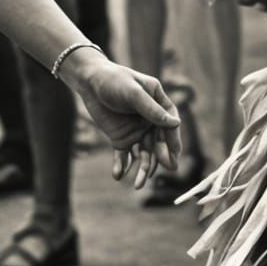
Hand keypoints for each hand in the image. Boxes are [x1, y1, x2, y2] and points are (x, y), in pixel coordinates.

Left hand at [62, 50, 180, 187]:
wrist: (90, 82)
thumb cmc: (115, 80)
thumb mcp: (134, 93)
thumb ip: (152, 110)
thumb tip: (176, 124)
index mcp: (159, 104)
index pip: (169, 125)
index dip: (172, 140)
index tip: (173, 155)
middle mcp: (150, 120)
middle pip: (158, 142)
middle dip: (160, 158)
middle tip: (165, 170)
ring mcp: (136, 130)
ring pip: (143, 153)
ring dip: (142, 168)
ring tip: (137, 184)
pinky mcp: (121, 138)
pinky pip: (124, 155)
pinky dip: (121, 166)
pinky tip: (118, 175)